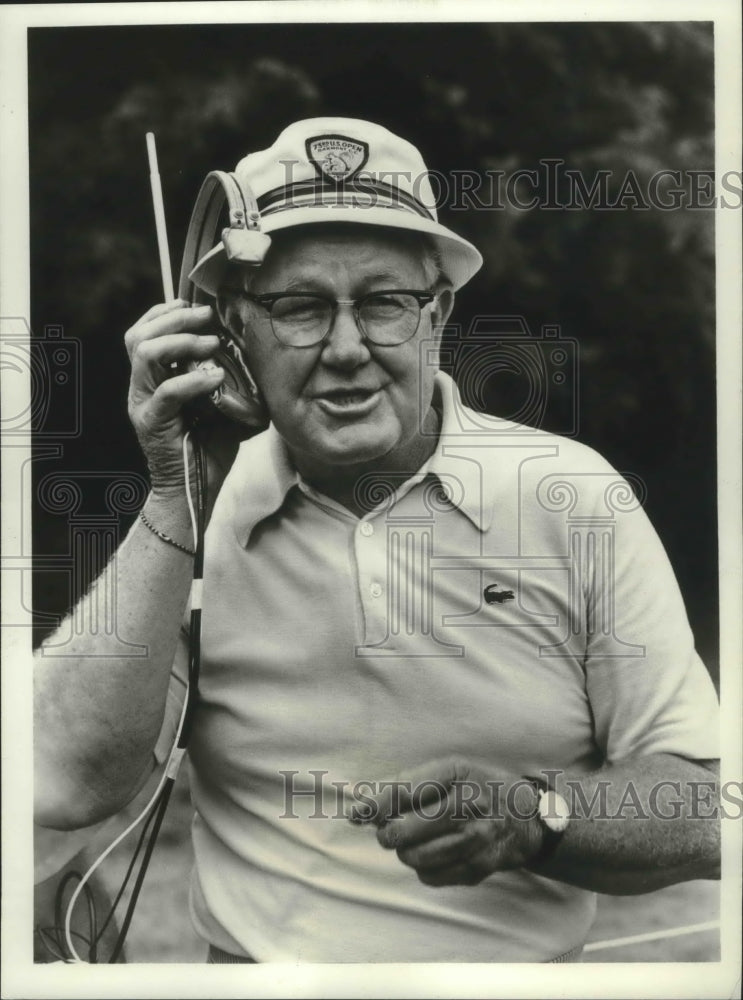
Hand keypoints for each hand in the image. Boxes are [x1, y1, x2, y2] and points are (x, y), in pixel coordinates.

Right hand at [125, 300, 252, 502]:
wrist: (193, 493)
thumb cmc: (209, 448)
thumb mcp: (224, 405)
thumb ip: (230, 378)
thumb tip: (259, 354)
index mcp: (150, 380)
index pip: (143, 331)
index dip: (167, 313)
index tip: (199, 309)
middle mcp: (140, 388)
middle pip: (139, 335)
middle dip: (176, 318)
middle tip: (209, 319)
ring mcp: (142, 405)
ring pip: (145, 353)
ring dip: (182, 341)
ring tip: (212, 344)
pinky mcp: (152, 424)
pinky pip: (167, 392)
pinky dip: (193, 379)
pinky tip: (216, 377)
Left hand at [350, 758, 543, 886]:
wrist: (525, 817)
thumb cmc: (477, 787)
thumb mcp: (449, 770)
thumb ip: (408, 783)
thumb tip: (364, 803)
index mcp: (457, 774)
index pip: (404, 792)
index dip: (375, 805)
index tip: (355, 814)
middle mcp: (467, 805)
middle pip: (404, 830)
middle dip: (387, 832)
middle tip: (388, 829)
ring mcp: (475, 839)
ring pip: (414, 857)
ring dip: (405, 851)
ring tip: (413, 841)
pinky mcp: (478, 867)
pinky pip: (431, 876)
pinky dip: (423, 868)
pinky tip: (434, 853)